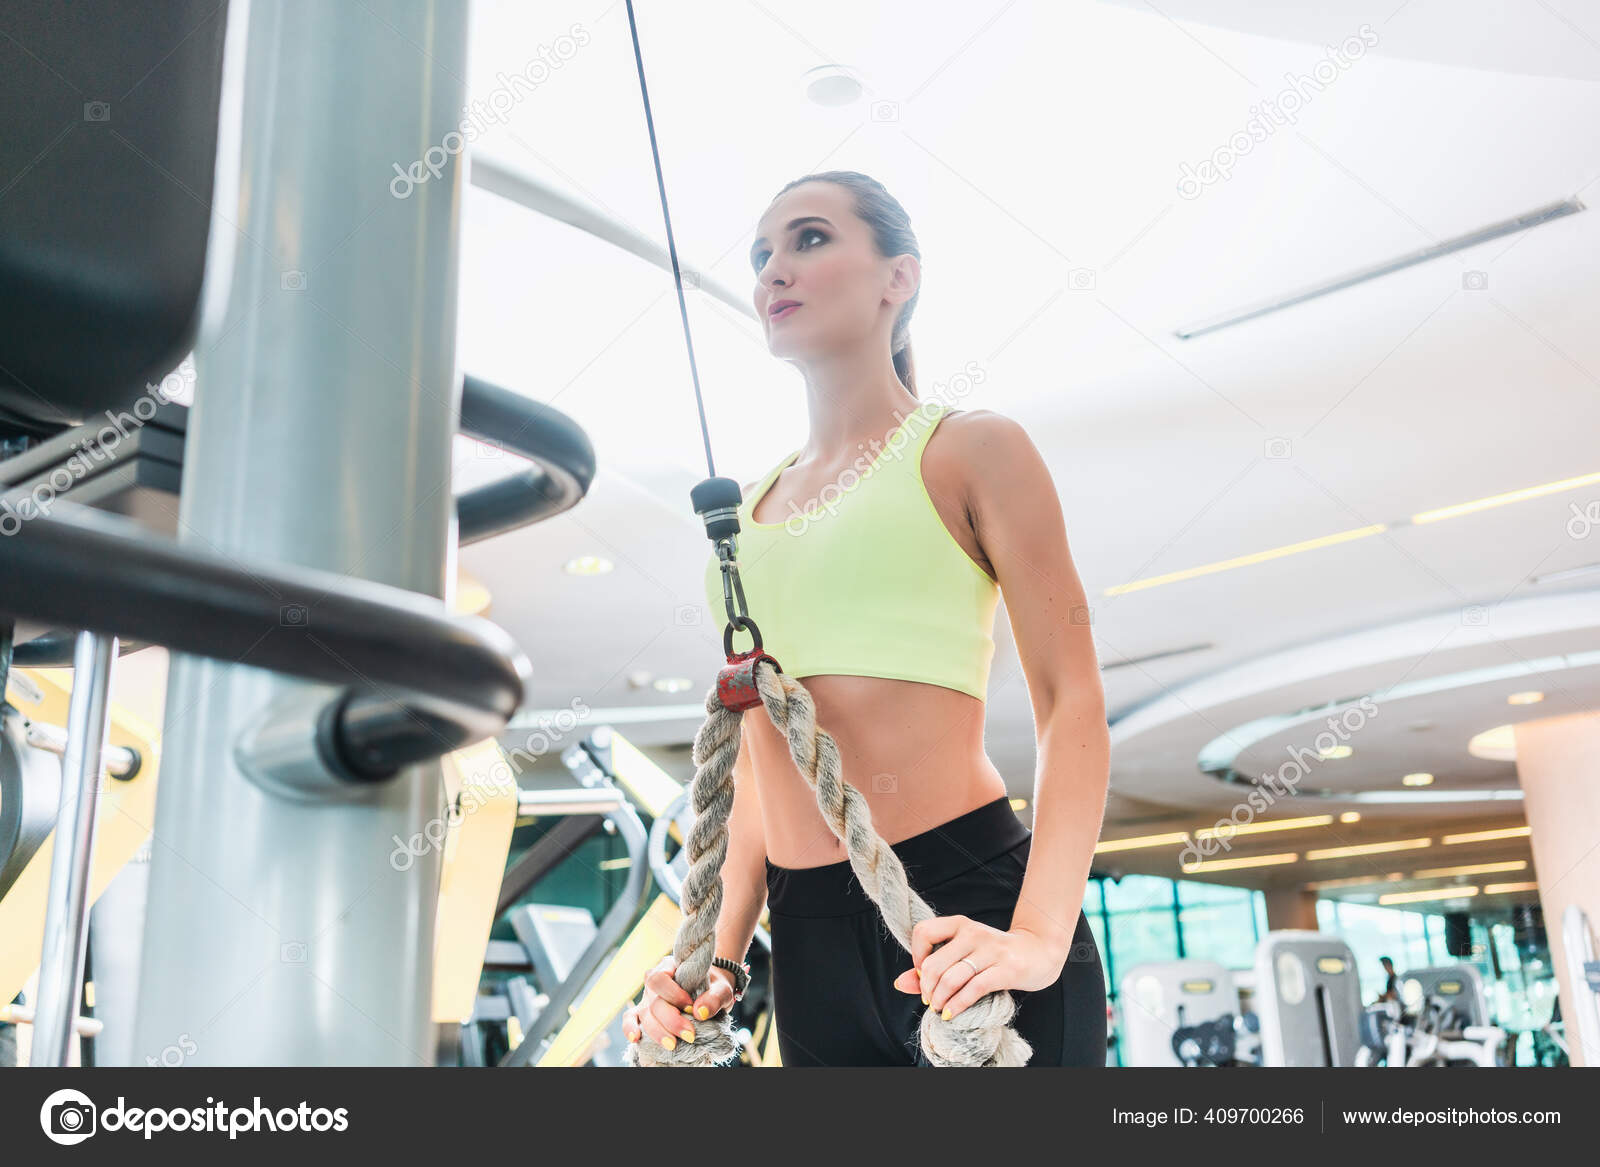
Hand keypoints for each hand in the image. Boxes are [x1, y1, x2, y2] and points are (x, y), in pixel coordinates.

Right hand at [621, 954, 736, 1048]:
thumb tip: (699, 1012)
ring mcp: (647, 998)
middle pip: (654, 1001)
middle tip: (690, 1035)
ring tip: (673, 1045)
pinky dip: (630, 1028)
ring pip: (645, 1014)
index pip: (660, 978)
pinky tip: (635, 1038)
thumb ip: (715, 997)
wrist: (711, 992)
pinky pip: (630, 1018)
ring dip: (657, 1031)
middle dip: (670, 1021)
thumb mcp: (721, 989)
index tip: (691, 1007)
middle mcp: (655, 983)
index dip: (673, 995)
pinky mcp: (644, 1012)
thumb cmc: (714, 987)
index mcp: (670, 967)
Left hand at [892, 918, 1064, 1020]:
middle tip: (929, 1000)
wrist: (1039, 952)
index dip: (916, 957)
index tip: (923, 974)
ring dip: (939, 999)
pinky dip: (957, 1005)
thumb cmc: (994, 954)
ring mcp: (990, 951)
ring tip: (938, 1008)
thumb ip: (932, 966)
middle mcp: (973, 933)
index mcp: (960, 924)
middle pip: (934, 963)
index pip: (923, 932)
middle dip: (926, 987)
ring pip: (951, 978)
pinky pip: (973, 989)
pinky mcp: (1005, 970)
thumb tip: (899, 983)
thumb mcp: (963, 953)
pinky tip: (951, 1013)